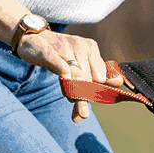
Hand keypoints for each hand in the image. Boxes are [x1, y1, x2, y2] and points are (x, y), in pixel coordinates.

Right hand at [15, 29, 152, 121]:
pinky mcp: (48, 53)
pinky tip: (66, 86)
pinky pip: (61, 66)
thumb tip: (119, 83)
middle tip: (81, 113)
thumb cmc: (59, 54)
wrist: (34, 39)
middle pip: (88, 78)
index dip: (96, 91)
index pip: (100, 75)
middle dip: (85, 97)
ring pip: (76, 76)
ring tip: (71, 100)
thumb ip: (96, 74)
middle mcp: (80, 46)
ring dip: (74, 92)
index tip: (90, 100)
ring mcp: (64, 48)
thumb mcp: (79, 62)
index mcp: (91, 48)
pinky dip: (66, 77)